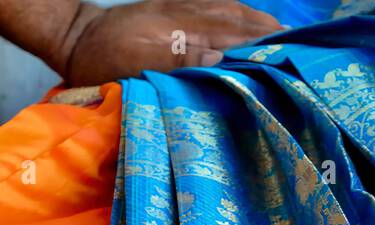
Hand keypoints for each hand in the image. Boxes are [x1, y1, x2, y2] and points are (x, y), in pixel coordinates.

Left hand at [59, 0, 282, 83]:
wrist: (75, 36)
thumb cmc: (101, 62)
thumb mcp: (134, 68)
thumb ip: (179, 61)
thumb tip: (223, 56)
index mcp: (179, 30)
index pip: (232, 35)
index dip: (261, 46)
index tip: (289, 56)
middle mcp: (185, 14)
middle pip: (237, 20)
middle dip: (269, 33)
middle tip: (300, 49)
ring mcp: (181, 8)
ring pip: (230, 10)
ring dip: (259, 23)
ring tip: (285, 36)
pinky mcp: (175, 5)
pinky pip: (216, 4)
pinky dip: (240, 12)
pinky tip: (254, 20)